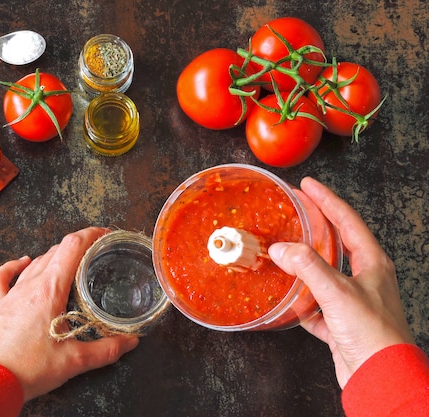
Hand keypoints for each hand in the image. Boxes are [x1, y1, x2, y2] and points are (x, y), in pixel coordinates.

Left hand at [0, 227, 139, 400]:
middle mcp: (30, 285)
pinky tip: (21, 262)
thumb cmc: (29, 368)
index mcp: (51, 290)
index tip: (104, 234)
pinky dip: (13, 266)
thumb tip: (129, 342)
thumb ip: (106, 349)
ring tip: (68, 261)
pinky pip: (3, 278)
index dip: (90, 235)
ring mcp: (11, 295)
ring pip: (34, 263)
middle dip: (77, 246)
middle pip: (55, 251)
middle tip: (94, 252)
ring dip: (53, 257)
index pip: (73, 247)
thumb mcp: (76, 360)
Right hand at [268, 177, 413, 388]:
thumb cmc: (373, 334)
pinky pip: (316, 304)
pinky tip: (288, 299)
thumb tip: (282, 249)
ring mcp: (352, 300)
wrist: (380, 376)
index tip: (309, 185)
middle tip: (296, 211)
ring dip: (304, 264)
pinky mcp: (340, 322)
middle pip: (337, 243)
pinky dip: (301, 300)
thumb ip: (308, 267)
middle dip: (316, 226)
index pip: (347, 220)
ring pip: (324, 274)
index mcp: (372, 263)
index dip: (327, 200)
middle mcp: (365, 278)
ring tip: (284, 251)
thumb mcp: (338, 293)